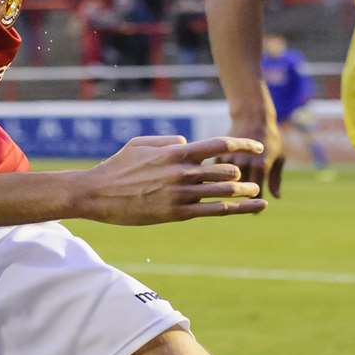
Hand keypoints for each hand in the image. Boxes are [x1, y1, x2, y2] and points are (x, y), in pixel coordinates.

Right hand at [76, 135, 266, 225]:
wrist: (97, 194)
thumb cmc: (117, 167)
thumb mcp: (140, 144)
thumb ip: (167, 141)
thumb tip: (187, 143)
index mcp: (176, 152)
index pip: (219, 144)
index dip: (243, 144)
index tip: (256, 147)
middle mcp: (183, 171)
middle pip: (226, 168)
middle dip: (242, 172)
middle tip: (252, 176)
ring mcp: (182, 193)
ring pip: (225, 190)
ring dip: (246, 191)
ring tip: (257, 193)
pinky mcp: (178, 213)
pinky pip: (216, 210)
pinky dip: (239, 209)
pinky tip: (254, 207)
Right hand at [225, 92, 284, 197]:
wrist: (253, 116)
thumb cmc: (271, 137)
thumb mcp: (279, 157)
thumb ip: (276, 178)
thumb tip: (276, 197)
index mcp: (261, 165)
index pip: (257, 193)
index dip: (255, 205)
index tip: (254, 212)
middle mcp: (244, 163)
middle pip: (240, 191)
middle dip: (241, 201)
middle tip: (243, 207)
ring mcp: (229, 159)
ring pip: (226, 184)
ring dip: (227, 192)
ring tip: (230, 198)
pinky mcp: (219, 156)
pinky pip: (217, 174)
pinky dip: (219, 180)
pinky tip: (220, 185)